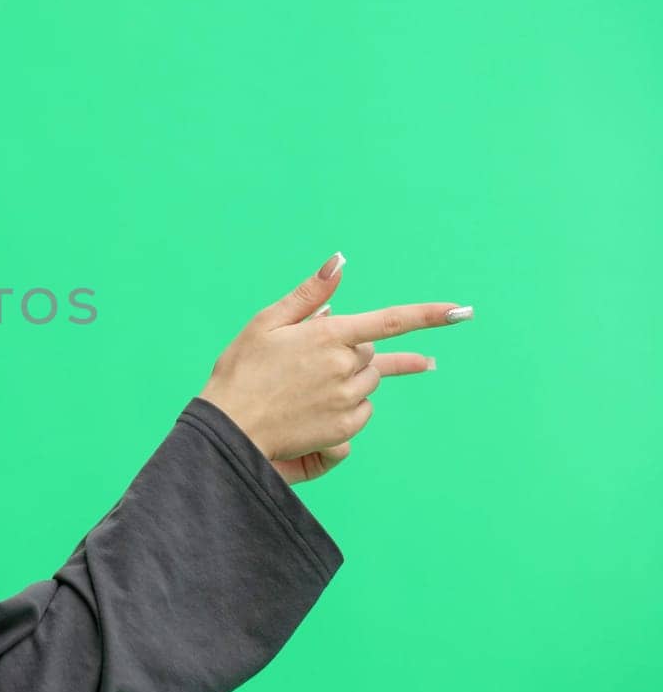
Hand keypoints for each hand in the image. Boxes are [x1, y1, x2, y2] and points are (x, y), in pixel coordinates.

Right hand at [199, 252, 471, 476]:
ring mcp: (346, 400)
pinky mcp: (344, 429)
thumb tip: (340, 262)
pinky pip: (363, 410)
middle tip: (311, 360)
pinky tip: (317, 405)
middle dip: (350, 351)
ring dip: (350, 378)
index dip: (429, 315)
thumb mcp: (267, 323)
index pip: (391, 321)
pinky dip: (347, 405)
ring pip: (369, 382)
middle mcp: (343, 367)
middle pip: (371, 353)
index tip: (461, 311)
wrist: (229, 427)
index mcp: (327, 335)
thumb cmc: (241, 370)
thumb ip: (310, 294)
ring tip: (309, 385)